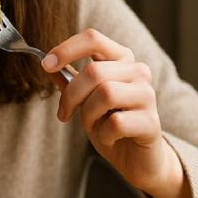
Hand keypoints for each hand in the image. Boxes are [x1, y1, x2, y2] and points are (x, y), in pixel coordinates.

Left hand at [42, 29, 190, 197]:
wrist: (137, 159)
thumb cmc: (111, 124)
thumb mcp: (84, 100)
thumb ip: (68, 80)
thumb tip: (45, 63)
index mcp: (121, 59)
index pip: (93, 39)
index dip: (66, 49)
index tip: (46, 64)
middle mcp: (138, 71)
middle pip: (94, 71)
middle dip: (71, 95)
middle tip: (64, 113)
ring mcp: (147, 95)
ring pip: (106, 93)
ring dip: (89, 114)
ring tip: (94, 125)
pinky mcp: (152, 122)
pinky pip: (116, 123)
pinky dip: (103, 134)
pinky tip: (109, 138)